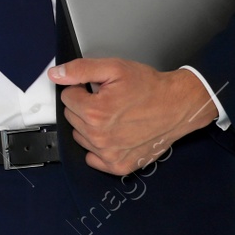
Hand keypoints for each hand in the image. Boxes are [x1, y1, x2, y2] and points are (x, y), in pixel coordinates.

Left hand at [50, 58, 219, 174]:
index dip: (81, 89)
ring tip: (114, 117)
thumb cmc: (149, 88)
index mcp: (95, 112)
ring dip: (91, 126)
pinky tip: (114, 135)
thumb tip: (56, 74)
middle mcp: (99, 137)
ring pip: (81, 136)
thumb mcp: (114, 68)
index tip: (97, 89)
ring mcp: (109, 154)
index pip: (67, 97)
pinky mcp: (118, 166)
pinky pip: (92, 159)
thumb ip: (81, 70)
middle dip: (85, 106)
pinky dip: (98, 148)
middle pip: (72, 117)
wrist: (178, 106)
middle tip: (108, 101)